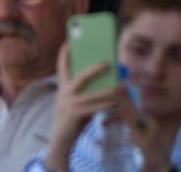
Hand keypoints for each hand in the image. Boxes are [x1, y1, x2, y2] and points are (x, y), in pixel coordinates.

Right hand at [47, 45, 123, 166]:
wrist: (61, 139)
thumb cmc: (73, 118)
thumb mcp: (75, 102)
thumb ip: (86, 92)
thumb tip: (108, 83)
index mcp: (62, 87)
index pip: (62, 66)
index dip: (65, 53)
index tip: (71, 40)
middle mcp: (63, 93)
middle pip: (79, 76)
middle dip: (94, 69)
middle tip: (108, 64)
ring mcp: (68, 103)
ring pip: (91, 94)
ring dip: (107, 90)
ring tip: (120, 87)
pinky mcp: (74, 114)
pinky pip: (94, 107)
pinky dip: (106, 105)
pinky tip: (117, 103)